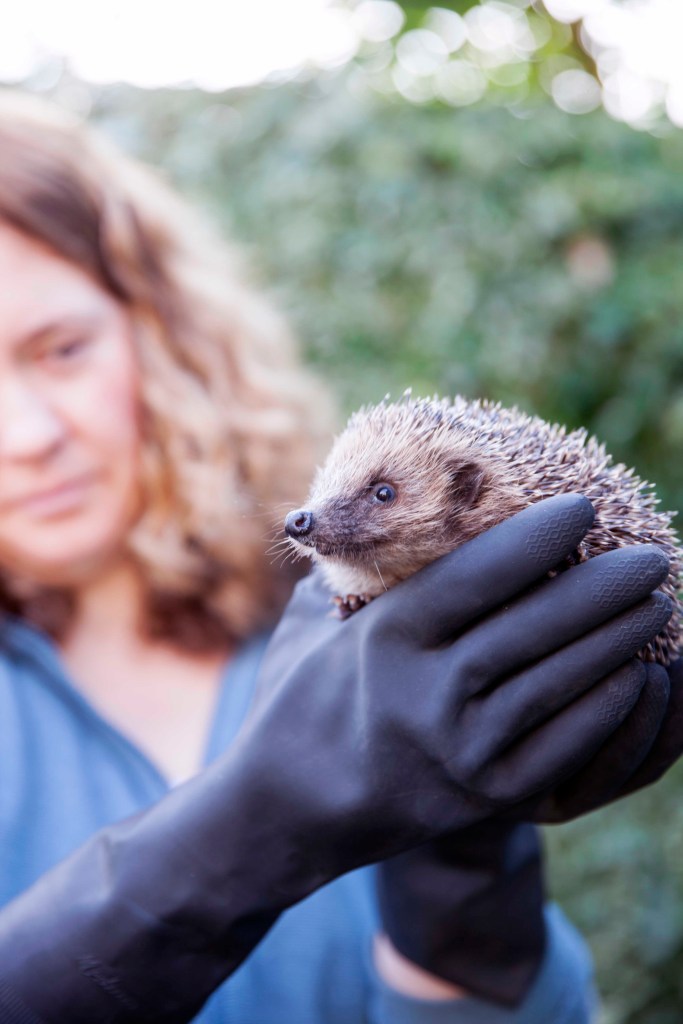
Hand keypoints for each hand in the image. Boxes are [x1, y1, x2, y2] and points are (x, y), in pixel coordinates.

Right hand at [0, 494, 672, 1022]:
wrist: (292, 807)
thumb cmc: (301, 698)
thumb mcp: (312, 623)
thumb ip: (354, 572)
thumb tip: (389, 513)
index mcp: (384, 639)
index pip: (478, 575)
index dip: (537, 537)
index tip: (581, 506)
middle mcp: (427, 693)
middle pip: (536, 626)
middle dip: (604, 586)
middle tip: (652, 556)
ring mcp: (463, 750)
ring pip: (561, 681)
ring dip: (616, 638)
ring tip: (653, 605)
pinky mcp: (489, 796)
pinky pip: (566, 743)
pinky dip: (607, 706)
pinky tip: (634, 674)